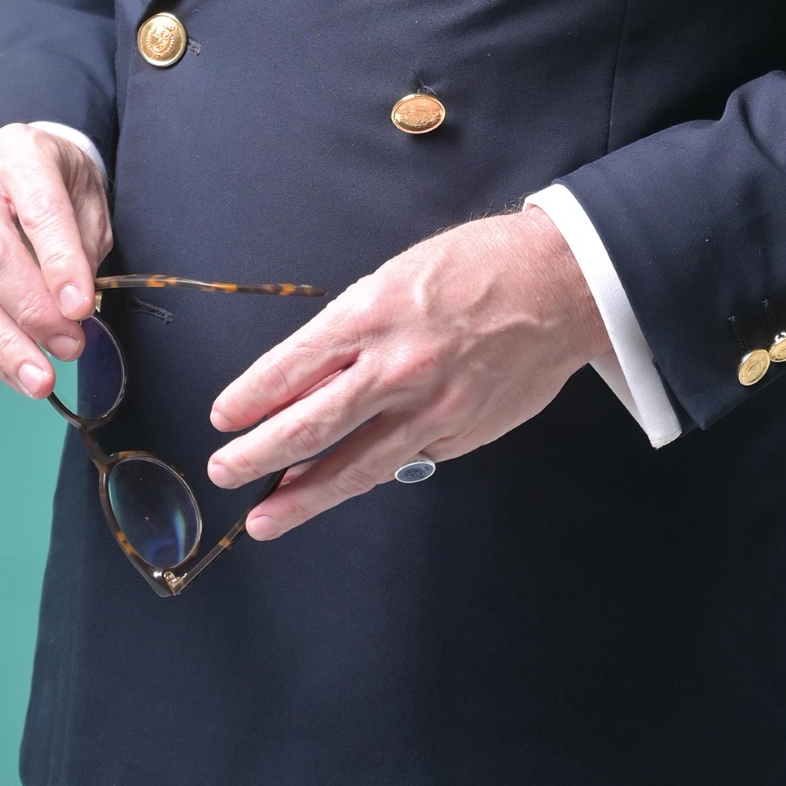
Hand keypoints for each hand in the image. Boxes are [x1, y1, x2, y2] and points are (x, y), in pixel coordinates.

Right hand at [0, 123, 113, 397]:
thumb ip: (82, 248)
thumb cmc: (61, 184)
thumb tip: (70, 310)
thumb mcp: (89, 199)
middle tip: (69, 348)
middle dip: (32, 313)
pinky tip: (12, 370)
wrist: (23, 165)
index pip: (38, 212)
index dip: (59, 264)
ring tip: (38, 379)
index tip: (80, 309)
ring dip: (5, 343)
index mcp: (17, 153)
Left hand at [205, 205, 609, 537]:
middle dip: (258, 455)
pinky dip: (373, 470)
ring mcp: (431, 410)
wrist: (561, 284)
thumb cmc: (481, 267)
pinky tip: (347, 479)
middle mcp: (396, 367)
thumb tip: (311, 379)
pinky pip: (407, 459)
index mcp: (372, 314)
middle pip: (310, 427)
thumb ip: (355, 328)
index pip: (292, 367)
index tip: (224, 418)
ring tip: (266, 518)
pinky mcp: (460, 435)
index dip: (250, 398)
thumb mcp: (399, 275)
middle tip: (225, 471)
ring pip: (354, 466)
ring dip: (303, 496)